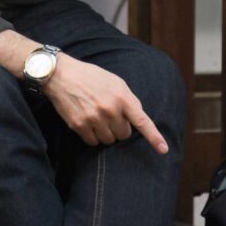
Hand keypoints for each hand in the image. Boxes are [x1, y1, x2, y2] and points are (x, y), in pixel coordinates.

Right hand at [43, 53, 168, 153]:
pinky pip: (93, 142)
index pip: (142, 121)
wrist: (62, 75)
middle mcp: (109, 109)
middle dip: (119, 127)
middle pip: (124, 135)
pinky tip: (87, 121)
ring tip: (97, 116)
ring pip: (109, 141)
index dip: (154, 137)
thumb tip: (138, 119)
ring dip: (105, 133)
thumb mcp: (115, 81)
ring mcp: (94, 119)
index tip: (164, 150)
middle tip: (109, 114)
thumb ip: (128, 99)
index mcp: (121, 96)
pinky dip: (92, 136)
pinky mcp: (79, 126)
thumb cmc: (91, 76)